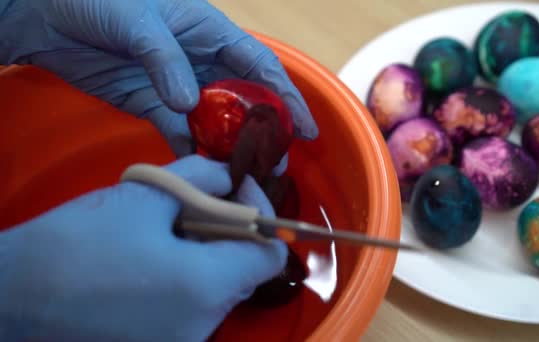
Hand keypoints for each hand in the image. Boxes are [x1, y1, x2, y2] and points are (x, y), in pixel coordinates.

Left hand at [0, 0, 318, 155]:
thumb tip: (189, 103)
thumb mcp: (137, 20)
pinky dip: (192, 151)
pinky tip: (204, 172)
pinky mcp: (153, 105)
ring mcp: (177, 85)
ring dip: (231, 147)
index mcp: (209, 31)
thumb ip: (165, 60)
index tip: (305, 127)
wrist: (46, 15)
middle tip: (278, 163)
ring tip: (247, 176)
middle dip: (264, 131)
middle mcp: (201, 60)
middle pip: (244, 100)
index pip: (259, 65)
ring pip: (215, 121)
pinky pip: (179, 132)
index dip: (286, 96)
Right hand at [0, 155, 286, 340]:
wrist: (12, 296)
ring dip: (207, 255)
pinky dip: (188, 280)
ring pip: (219, 290)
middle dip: (230, 232)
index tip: (232, 193)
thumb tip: (229, 176)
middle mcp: (203, 325)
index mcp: (206, 286)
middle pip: (245, 272)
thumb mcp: (144, 194)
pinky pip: (193, 309)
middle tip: (197, 204)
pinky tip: (152, 261)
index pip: (271, 255)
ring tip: (168, 230)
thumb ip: (201, 177)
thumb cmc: (77, 241)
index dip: (260, 216)